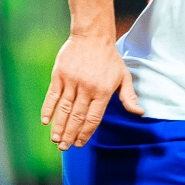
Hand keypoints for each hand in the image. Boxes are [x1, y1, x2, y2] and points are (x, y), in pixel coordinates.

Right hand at [40, 35, 140, 149]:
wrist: (93, 35)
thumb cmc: (109, 58)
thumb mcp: (124, 76)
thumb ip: (129, 97)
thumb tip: (139, 113)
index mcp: (103, 92)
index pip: (93, 118)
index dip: (85, 133)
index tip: (79, 144)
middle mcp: (87, 89)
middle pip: (77, 117)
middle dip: (70, 134)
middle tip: (64, 148)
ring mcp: (72, 82)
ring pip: (64, 109)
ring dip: (59, 126)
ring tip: (55, 140)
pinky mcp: (59, 75)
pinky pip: (52, 96)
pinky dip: (48, 109)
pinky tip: (45, 121)